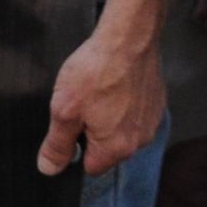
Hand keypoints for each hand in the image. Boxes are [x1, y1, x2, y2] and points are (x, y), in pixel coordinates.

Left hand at [41, 25, 164, 174]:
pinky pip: (134, 113)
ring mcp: (151, 121)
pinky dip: (124, 102)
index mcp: (116, 148)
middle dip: (92, 130)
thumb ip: (57, 144)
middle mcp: (139, 140)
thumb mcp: (64, 110)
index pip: (90, 166)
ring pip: (121, 130)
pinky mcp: (156, 102)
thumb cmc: (97, 70)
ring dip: (109, 116)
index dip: (75, 146)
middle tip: (83, 102)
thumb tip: (49, 168)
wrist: (129, 38)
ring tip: (99, 89)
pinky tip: (114, 83)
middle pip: (107, 149)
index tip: (71, 124)